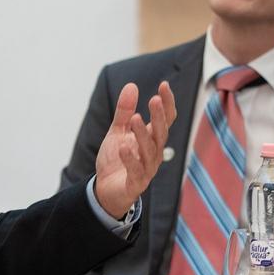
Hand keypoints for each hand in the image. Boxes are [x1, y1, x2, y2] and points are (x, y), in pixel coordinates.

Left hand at [94, 81, 176, 218]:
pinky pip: (136, 170)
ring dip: (142, 135)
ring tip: (135, 118)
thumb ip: (124, 111)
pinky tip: (124, 147)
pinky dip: (131, 159)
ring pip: (149, 151)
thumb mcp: (118, 131)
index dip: (167, 104)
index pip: (166, 120)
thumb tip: (131, 85)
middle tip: (154, 100)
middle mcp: (154, 153)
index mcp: (152, 139)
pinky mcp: (136, 183)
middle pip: (160, 134)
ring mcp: (147, 169)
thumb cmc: (116, 159)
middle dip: (158, 117)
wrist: (106, 189)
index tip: (164, 85)